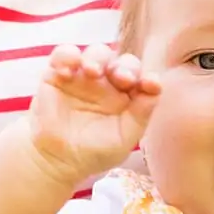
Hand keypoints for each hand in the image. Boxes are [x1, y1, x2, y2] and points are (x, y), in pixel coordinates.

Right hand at [29, 44, 160, 180]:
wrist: (57, 160)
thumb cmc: (94, 151)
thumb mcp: (123, 139)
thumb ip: (141, 114)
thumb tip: (156, 88)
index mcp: (128, 96)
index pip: (142, 79)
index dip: (148, 78)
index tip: (150, 84)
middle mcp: (108, 82)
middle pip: (122, 62)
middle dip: (125, 66)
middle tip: (121, 78)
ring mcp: (84, 75)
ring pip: (97, 53)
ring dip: (97, 57)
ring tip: (91, 71)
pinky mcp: (58, 73)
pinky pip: (64, 55)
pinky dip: (66, 56)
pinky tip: (67, 71)